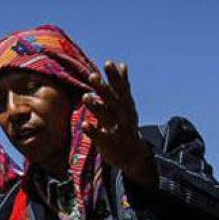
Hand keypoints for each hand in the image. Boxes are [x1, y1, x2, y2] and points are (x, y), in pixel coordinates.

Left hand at [81, 61, 153, 183]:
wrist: (134, 156)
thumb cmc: (127, 126)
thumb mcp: (127, 105)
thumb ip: (122, 86)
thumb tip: (122, 65)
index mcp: (126, 106)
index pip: (121, 89)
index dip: (115, 77)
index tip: (108, 63)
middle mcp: (122, 117)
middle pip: (112, 101)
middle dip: (103, 89)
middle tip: (92, 76)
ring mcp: (116, 130)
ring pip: (106, 117)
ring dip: (96, 107)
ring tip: (85, 96)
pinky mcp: (109, 144)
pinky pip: (100, 137)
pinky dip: (93, 131)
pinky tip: (84, 124)